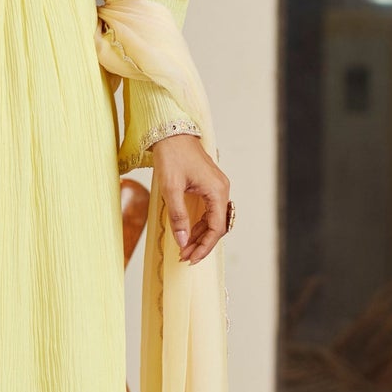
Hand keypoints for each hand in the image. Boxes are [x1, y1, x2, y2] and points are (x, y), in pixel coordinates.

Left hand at [150, 133, 229, 263]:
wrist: (170, 133)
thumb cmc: (172, 156)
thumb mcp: (171, 189)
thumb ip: (178, 216)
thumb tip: (182, 240)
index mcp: (217, 191)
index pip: (217, 228)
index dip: (204, 246)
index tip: (191, 258)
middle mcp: (221, 189)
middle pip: (217, 226)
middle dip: (202, 243)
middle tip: (184, 256)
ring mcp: (216, 187)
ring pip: (213, 219)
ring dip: (200, 235)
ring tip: (184, 248)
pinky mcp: (209, 185)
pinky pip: (209, 210)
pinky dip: (199, 223)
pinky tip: (187, 232)